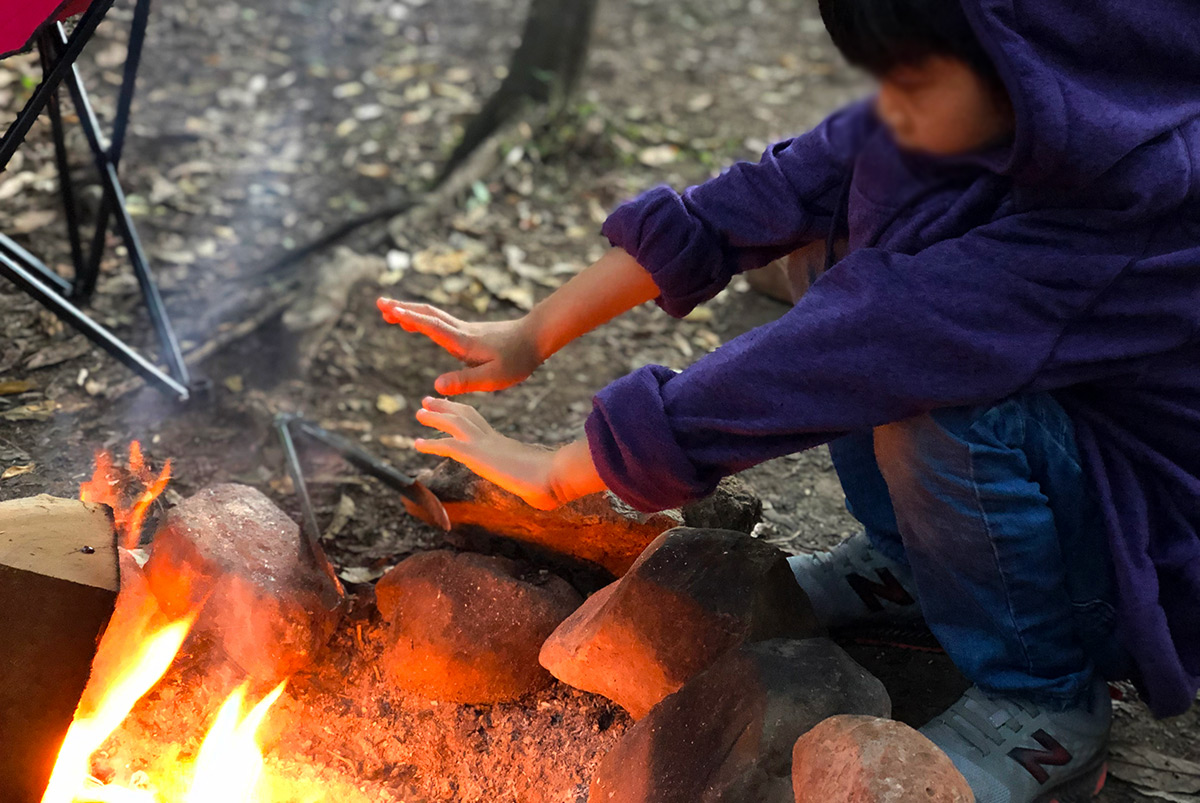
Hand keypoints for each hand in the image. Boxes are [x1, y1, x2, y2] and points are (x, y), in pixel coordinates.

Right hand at [378, 298, 543, 394]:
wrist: (536, 337)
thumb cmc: (518, 359)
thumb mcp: (493, 377)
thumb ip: (465, 381)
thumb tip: (437, 385)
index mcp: (463, 342)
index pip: (432, 327)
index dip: (410, 319)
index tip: (389, 310)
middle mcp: (461, 332)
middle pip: (427, 315)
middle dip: (402, 308)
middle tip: (379, 303)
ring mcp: (464, 330)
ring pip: (432, 316)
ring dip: (410, 312)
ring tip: (389, 311)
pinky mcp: (469, 333)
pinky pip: (440, 323)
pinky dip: (422, 319)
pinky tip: (417, 324)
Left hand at [414, 397, 560, 509]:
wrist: (554, 475)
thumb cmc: (553, 482)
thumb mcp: (540, 483)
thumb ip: (537, 489)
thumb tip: (547, 501)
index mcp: (504, 445)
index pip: (480, 424)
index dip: (465, 415)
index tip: (454, 410)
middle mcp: (492, 439)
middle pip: (466, 414)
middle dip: (446, 406)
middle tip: (429, 400)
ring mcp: (484, 444)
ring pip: (454, 423)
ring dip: (435, 417)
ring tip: (419, 412)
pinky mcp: (477, 454)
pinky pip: (447, 445)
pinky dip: (431, 444)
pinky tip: (417, 444)